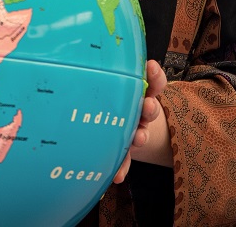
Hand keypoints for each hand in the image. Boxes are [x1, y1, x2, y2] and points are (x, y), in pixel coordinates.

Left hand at [113, 59, 171, 183]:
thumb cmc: (106, 97)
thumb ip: (103, 76)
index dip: (154, 75)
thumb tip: (80, 60)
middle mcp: (139, 111)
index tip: (151, 67)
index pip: (152, 81)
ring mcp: (134, 130)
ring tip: (138, 138)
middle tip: (148, 106)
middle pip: (149, 108)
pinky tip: (118, 175)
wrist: (106, 121)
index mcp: (138, 91)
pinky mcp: (125, 150)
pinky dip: (122, 166)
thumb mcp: (107, 85)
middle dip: (150, 108)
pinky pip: (126, 159)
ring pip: (142, 133)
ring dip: (141, 136)